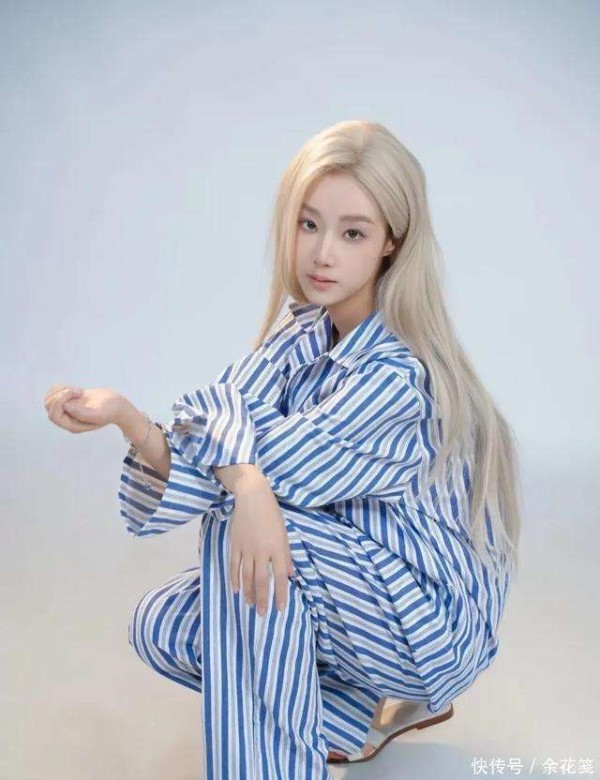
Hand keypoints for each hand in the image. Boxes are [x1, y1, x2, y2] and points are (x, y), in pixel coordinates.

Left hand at [44, 384, 125, 433]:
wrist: (116, 403)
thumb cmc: (110, 410)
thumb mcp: (99, 413)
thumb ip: (82, 413)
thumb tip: (65, 406)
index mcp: (72, 425)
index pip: (54, 416)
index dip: (58, 402)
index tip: (71, 392)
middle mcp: (67, 419)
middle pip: (49, 406)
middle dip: (60, 395)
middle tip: (78, 391)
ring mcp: (66, 409)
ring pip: (50, 398)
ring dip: (62, 390)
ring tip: (79, 391)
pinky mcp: (68, 400)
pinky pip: (55, 391)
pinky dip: (63, 387)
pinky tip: (77, 390)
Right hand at [229, 478, 294, 615]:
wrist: (253, 497)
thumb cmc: (272, 514)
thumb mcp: (284, 534)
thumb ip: (286, 556)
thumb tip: (289, 575)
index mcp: (277, 548)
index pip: (279, 577)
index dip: (280, 594)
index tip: (280, 609)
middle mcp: (262, 551)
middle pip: (261, 581)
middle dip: (262, 599)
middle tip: (262, 614)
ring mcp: (247, 548)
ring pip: (246, 576)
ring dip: (248, 593)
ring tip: (250, 605)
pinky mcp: (235, 544)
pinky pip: (234, 565)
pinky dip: (234, 579)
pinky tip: (236, 590)